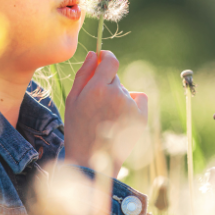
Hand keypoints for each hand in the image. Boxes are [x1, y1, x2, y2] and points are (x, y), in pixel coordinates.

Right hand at [62, 50, 148, 175]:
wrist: (92, 160)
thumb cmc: (77, 130)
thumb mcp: (73, 100)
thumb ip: (83, 74)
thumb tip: (93, 54)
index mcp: (97, 89)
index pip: (111, 60)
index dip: (107, 56)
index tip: (103, 58)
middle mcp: (117, 95)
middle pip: (115, 78)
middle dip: (107, 84)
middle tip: (97, 105)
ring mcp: (130, 106)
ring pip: (125, 90)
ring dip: (118, 96)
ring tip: (106, 117)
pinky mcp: (141, 117)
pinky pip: (139, 98)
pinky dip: (133, 103)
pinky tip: (121, 116)